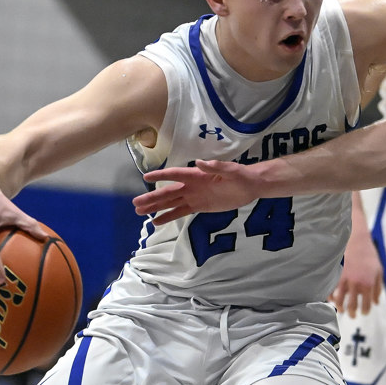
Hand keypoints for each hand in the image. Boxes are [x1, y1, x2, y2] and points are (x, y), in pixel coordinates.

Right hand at [136, 161, 260, 224]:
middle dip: (152, 198)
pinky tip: (156, 222)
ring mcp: (193, 196)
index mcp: (196, 175)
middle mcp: (191, 186)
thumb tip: (200, 162)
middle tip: (136, 204)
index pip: (175, 175)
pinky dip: (168, 217)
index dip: (161, 175)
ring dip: (155, 207)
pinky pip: (180, 212)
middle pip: (167, 192)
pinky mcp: (199, 206)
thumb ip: (216, 167)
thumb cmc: (241, 175)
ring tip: (139, 212)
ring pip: (170, 203)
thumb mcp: (231, 170)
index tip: (146, 177)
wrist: (249, 187)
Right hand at [331, 233, 382, 316]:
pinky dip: (330, 297)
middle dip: (352, 313)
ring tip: (341, 310)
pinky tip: (332, 299)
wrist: (357, 240)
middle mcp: (356, 283)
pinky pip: (330, 290)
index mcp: (368, 284)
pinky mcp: (335, 274)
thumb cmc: (369, 256)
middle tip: (352, 316)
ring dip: (340, 307)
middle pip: (351, 305)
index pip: (365, 304)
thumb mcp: (379, 271)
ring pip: (339, 300)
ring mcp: (344, 279)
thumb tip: (376, 303)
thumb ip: (378, 289)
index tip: (363, 313)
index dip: (364, 311)